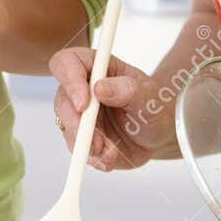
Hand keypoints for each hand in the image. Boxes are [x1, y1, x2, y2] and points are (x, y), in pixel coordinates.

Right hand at [49, 49, 171, 169]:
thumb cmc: (153, 106)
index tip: (83, 105)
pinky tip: (110, 157)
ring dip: (87, 143)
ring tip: (111, 151)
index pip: (67, 62)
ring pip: (67, 127)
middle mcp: (82, 87)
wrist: (157, 133)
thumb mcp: (148, 96)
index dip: (69, 81)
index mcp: (96, 67)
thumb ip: (127, 90)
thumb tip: (99, 88)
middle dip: (77, 124)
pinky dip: (92, 156)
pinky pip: (76, 147)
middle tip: (96, 141)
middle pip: (63, 100)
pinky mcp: (80, 135)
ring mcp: (79, 112)